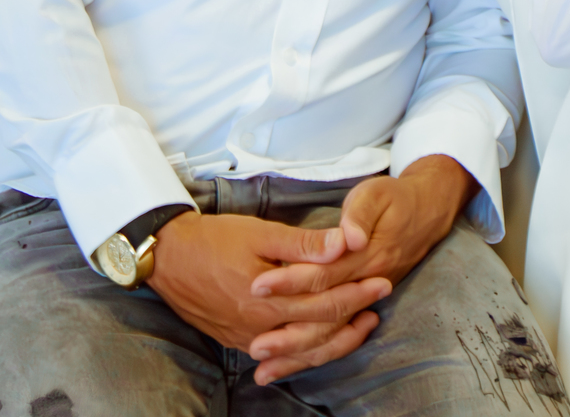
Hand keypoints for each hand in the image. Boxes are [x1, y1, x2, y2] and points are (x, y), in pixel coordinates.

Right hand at [148, 210, 389, 380]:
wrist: (169, 258)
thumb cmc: (216, 239)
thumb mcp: (261, 233)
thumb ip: (304, 244)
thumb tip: (344, 243)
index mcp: (269, 302)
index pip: (325, 304)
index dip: (357, 293)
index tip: (382, 281)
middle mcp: (260, 328)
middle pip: (318, 330)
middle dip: (353, 314)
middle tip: (381, 297)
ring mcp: (247, 338)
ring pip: (300, 349)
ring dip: (333, 340)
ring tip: (360, 325)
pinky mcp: (237, 339)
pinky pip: (279, 353)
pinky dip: (303, 351)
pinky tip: (319, 346)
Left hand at [248, 158, 474, 383]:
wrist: (426, 214)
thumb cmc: (393, 200)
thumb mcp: (375, 195)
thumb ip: (360, 214)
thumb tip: (350, 238)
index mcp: (367, 255)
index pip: (324, 274)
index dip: (291, 280)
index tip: (258, 285)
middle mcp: (367, 283)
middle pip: (324, 312)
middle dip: (288, 329)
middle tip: (255, 343)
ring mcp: (367, 299)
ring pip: (332, 332)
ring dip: (298, 351)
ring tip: (264, 366)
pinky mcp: (364, 305)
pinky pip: (339, 335)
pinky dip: (314, 352)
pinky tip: (289, 363)